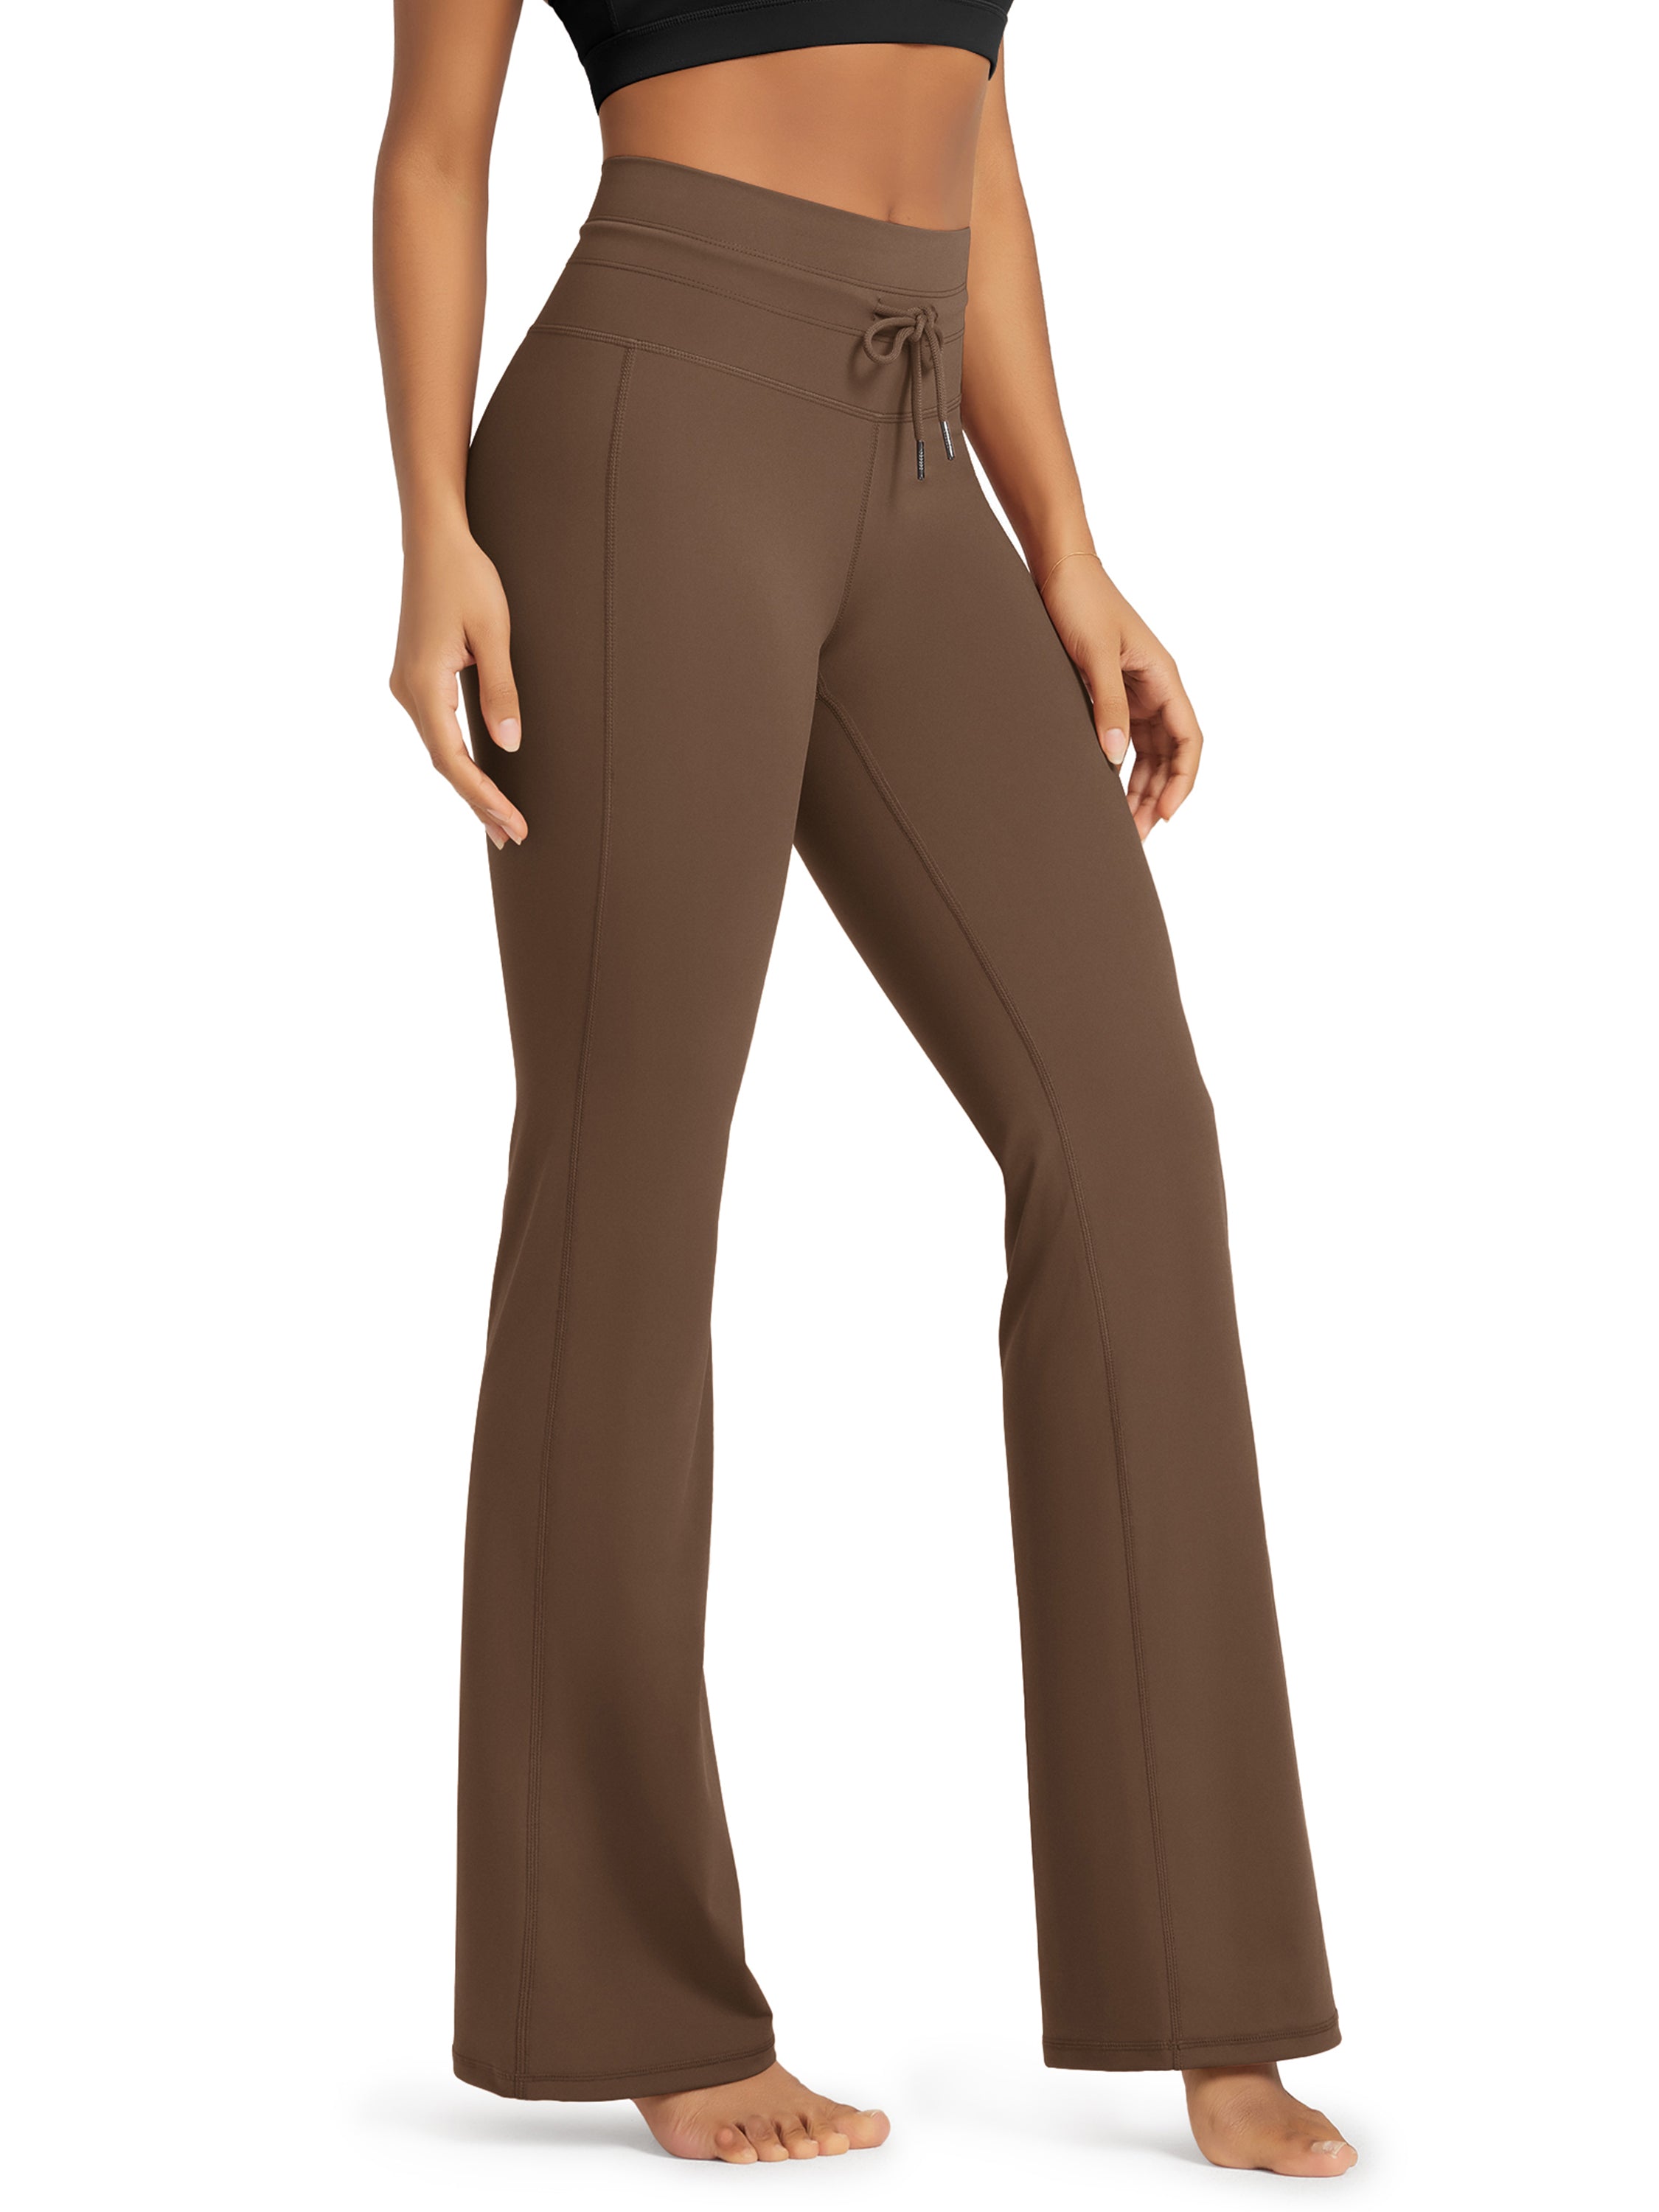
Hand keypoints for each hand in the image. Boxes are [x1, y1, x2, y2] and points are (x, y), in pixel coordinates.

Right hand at [389, 527, 526, 849]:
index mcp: (423, 684)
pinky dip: (459, 759)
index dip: (484, 797)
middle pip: (443, 763)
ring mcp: (407, 684)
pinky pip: (436, 730)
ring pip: (438, 749)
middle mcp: (407, 690)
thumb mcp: (494, 633)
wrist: (433, 538)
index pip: (454, 760)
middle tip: (513, 837)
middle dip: (478, 802)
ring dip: (469, 784)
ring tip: (500, 821)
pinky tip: (477, 776)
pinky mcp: (415, 677)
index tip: (514, 824)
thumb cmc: (467, 576)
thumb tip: (509, 746)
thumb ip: (501, 691)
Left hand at [1038, 552, 1203, 838]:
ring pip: (1148, 753)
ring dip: (1140, 788)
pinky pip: (1125, 740)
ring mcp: (1135, 693)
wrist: (1058, 570)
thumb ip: (1106, 704)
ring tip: (1125, 826)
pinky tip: (1108, 792)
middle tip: (1137, 835)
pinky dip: (1121, 769)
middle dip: (1157, 795)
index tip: (1165, 813)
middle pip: (1169, 755)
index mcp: (1163, 678)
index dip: (1181, 779)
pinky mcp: (1111, 694)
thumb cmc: (1080, 602)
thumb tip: (1115, 756)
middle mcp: (1155, 688)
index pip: (1189, 739)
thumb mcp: (1093, 655)